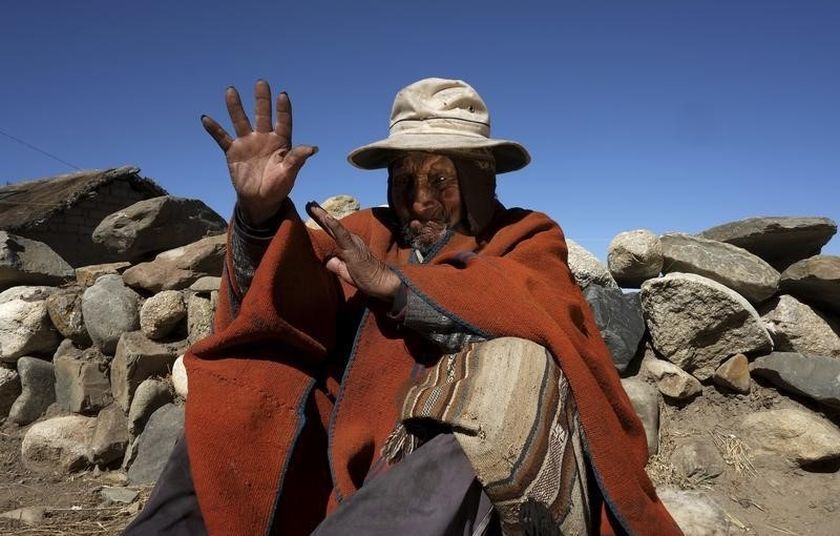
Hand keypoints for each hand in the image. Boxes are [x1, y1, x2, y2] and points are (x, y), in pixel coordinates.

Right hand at [201, 80, 316, 225]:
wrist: (260, 200)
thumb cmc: (278, 187)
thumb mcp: (289, 174)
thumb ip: (297, 159)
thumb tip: (312, 148)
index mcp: (280, 142)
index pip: (283, 122)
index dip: (283, 110)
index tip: (282, 96)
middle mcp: (264, 138)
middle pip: (262, 115)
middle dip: (261, 100)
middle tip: (261, 83)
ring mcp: (247, 143)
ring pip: (241, 121)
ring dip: (235, 107)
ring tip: (231, 90)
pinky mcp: (233, 152)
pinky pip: (222, 138)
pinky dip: (214, 129)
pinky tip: (205, 118)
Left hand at [306, 202, 400, 300]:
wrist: (381, 281)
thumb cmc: (364, 276)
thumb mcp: (344, 269)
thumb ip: (334, 263)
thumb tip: (325, 259)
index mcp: (347, 244)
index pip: (332, 230)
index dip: (321, 220)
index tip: (311, 209)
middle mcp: (350, 239)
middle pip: (331, 225)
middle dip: (319, 213)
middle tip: (308, 203)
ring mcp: (352, 242)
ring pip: (335, 227)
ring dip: (323, 216)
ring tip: (312, 206)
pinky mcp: (353, 249)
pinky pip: (342, 235)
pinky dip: (334, 225)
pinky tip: (327, 217)